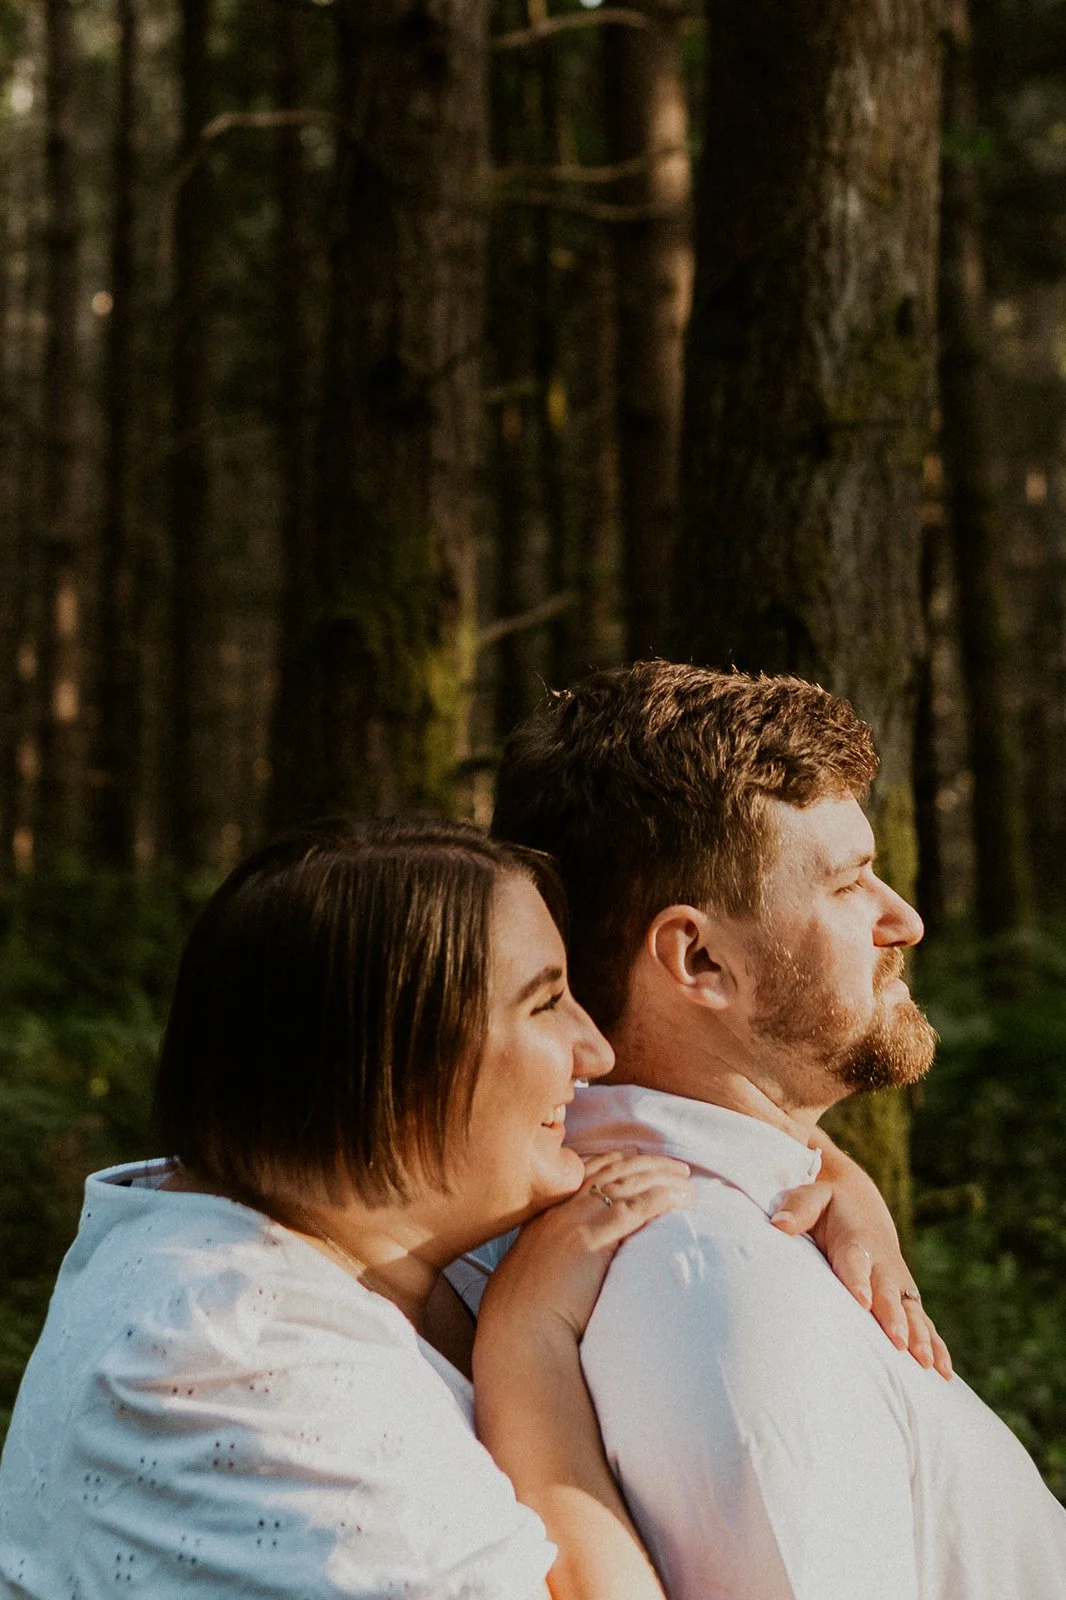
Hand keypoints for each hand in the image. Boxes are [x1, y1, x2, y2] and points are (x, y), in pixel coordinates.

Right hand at [478, 1151, 690, 1348]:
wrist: (518, 1335)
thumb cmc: (524, 1321)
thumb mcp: (532, 1278)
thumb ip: (551, 1261)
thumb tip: (572, 1267)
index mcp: (541, 1219)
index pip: (582, 1174)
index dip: (613, 1161)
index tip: (634, 1157)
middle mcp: (557, 1213)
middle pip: (608, 1172)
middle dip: (645, 1164)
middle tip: (674, 1166)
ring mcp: (572, 1223)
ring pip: (625, 1185)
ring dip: (660, 1178)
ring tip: (686, 1180)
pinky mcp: (590, 1241)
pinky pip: (634, 1209)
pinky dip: (660, 1198)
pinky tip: (680, 1197)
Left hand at [770, 1144, 951, 1379]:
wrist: (860, 1203)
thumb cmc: (828, 1206)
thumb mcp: (812, 1197)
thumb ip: (798, 1209)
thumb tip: (778, 1224)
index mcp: (856, 1239)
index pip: (856, 1260)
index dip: (858, 1279)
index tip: (861, 1300)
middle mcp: (882, 1264)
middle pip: (888, 1292)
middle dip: (894, 1316)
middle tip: (898, 1342)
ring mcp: (897, 1283)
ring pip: (911, 1311)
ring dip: (919, 1336)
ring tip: (924, 1363)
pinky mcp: (905, 1298)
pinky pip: (923, 1322)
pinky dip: (935, 1345)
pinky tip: (943, 1372)